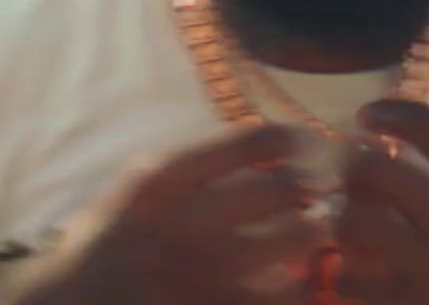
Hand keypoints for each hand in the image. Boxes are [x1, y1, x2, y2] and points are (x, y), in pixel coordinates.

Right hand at [15, 125, 326, 304]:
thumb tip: (274, 143)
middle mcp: (186, 225)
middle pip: (288, 188)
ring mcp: (203, 279)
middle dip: (316, 190)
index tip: (311, 147)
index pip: (256, 140)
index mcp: (165, 182)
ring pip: (299, 245)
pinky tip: (296, 284)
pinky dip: (302, 287)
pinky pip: (288, 298)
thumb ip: (197, 164)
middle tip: (320, 197)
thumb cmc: (108, 249)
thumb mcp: (138, 191)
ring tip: (316, 242)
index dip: (298, 140)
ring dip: (317, 239)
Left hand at [333, 100, 428, 304]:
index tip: (372, 116)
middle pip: (375, 171)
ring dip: (348, 219)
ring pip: (354, 227)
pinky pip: (355, 283)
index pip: (426, 128)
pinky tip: (358, 273)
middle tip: (359, 171)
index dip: (392, 113)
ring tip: (354, 221)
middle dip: (358, 166)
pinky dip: (349, 275)